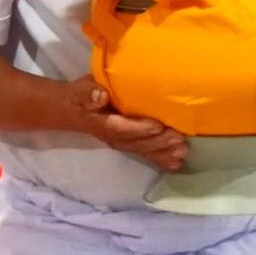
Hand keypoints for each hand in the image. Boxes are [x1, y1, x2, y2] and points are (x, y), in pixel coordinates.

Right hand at [66, 77, 187, 170]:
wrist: (73, 110)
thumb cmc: (80, 97)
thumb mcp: (79, 91)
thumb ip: (88, 94)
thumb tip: (100, 96)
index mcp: (101, 124)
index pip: (121, 128)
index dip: (139, 128)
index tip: (158, 126)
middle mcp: (113, 137)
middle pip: (137, 143)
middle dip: (158, 143)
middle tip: (178, 139)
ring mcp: (122, 142)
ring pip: (144, 150)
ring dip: (164, 152)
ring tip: (183, 152)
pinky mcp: (129, 143)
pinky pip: (146, 153)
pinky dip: (161, 159)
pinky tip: (177, 163)